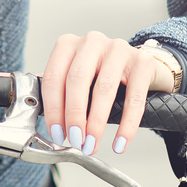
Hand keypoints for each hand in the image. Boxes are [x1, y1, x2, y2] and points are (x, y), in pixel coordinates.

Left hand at [40, 31, 162, 158]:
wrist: (145, 68)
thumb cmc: (105, 74)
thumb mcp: (79, 76)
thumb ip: (61, 89)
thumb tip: (42, 114)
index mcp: (69, 44)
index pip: (54, 77)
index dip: (53, 108)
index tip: (56, 133)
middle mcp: (92, 42)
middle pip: (77, 80)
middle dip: (74, 116)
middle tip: (75, 140)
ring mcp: (118, 48)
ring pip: (104, 89)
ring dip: (96, 123)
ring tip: (92, 144)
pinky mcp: (143, 62)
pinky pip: (133, 99)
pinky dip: (126, 126)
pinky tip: (119, 143)